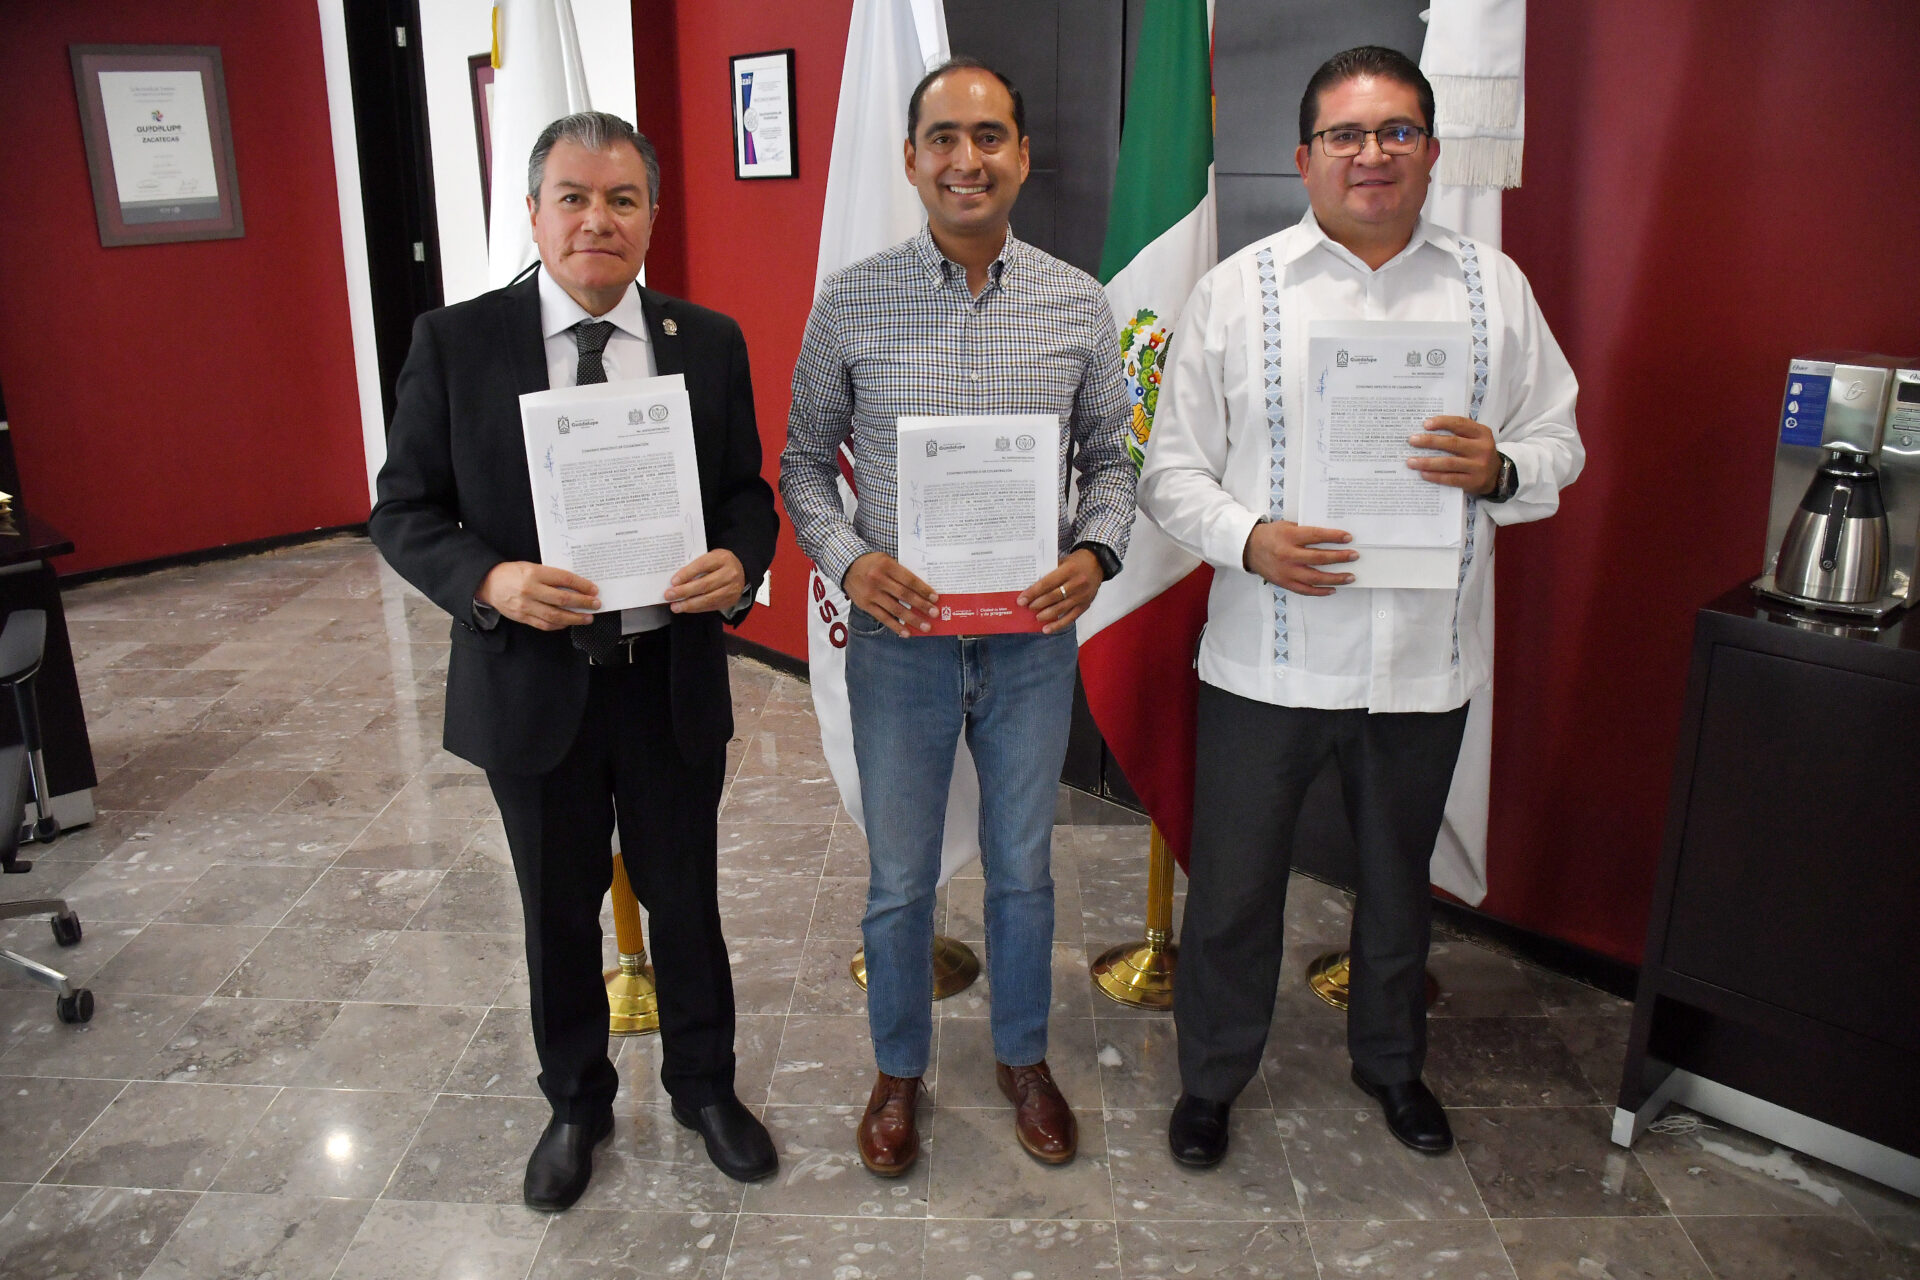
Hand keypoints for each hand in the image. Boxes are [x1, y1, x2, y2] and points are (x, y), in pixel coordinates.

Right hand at [478, 561, 599, 628]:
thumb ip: (550, 575)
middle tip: (595, 604)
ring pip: (555, 615)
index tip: (593, 589)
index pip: (564, 579)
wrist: (489, 584)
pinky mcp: (522, 617)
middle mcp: (530, 590)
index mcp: (534, 573)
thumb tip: (575, 585)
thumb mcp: (531, 567)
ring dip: (574, 618)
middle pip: (562, 599)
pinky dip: (559, 625)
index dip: (581, 585)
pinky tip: (568, 623)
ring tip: (587, 618)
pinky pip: (544, 624)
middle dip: (583, 603)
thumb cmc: (513, 573)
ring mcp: (525, 606)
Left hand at [666, 549, 745, 613]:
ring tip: (675, 606)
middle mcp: (730, 573)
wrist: (739, 572)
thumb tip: (676, 581)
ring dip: (689, 604)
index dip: (687, 574)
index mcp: (722, 558)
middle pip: (704, 584)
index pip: (702, 565)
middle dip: (684, 591)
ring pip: (708, 598)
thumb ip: (696, 566)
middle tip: (669, 595)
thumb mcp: (710, 557)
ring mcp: (732, 588)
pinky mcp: (730, 600)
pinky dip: (696, 608)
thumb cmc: (719, 564)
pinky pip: (711, 606)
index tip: (673, 581)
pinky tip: (686, 608)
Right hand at [844, 552, 938, 635]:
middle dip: (921, 605)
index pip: (909, 580)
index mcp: (887, 565)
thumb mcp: (886, 560)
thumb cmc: (872, 563)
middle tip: (935, 613)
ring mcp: (871, 593)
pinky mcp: (865, 605)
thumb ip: (900, 572)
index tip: (935, 598)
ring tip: (925, 626)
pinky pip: (883, 618)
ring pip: (895, 609)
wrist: (847, 565)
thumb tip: (921, 590)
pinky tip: (907, 633)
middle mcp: (878, 579)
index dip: (923, 590)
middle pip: (904, 595)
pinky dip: (896, 626)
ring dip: (912, 619)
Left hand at [1017, 548, 1104, 634]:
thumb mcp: (1063, 560)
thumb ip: (1050, 573)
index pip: (1047, 583)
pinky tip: (1047, 629)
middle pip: (1053, 597)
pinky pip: (1071, 618)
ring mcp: (1082, 596)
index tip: (1022, 599)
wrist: (1098, 563)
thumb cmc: (1077, 561)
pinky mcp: (1085, 605)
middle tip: (1027, 607)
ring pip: (1061, 608)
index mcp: (1069, 570)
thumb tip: (1031, 587)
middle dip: (1038, 604)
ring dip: (1046, 615)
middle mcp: (1077, 583)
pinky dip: (1058, 625)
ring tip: (1036, 617)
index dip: (1033, 593)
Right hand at [1242, 521, 1356, 595]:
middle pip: (1319, 558)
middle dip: (1340, 557)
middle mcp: (1288, 555)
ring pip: (1315, 577)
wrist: (1248, 549)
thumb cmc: (1270, 535)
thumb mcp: (1286, 526)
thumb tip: (1329, 537)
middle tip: (1354, 556)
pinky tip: (1332, 589)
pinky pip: (1305, 590)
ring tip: (1350, 577)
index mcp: (1289, 537)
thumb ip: (1305, 531)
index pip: (1316, 536)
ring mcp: (1286, 571)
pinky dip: (1320, 591)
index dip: (1334, 537)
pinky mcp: (1284, 583)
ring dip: (1335, 578)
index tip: (1348, 537)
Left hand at [1407, 415, 1500, 493]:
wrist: (1496, 475)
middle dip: (1430, 441)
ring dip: (1427, 462)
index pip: (1460, 424)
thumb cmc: (1477, 453)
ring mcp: (1479, 467)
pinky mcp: (1473, 482)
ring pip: (1449, 463)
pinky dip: (1435, 476)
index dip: (1442, 422)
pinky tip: (1423, 473)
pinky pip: (1450, 478)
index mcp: (1482, 433)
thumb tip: (1426, 431)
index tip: (1425, 424)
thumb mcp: (1475, 439)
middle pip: (1452, 443)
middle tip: (1412, 441)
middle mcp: (1483, 449)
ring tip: (1411, 461)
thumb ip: (1458, 433)